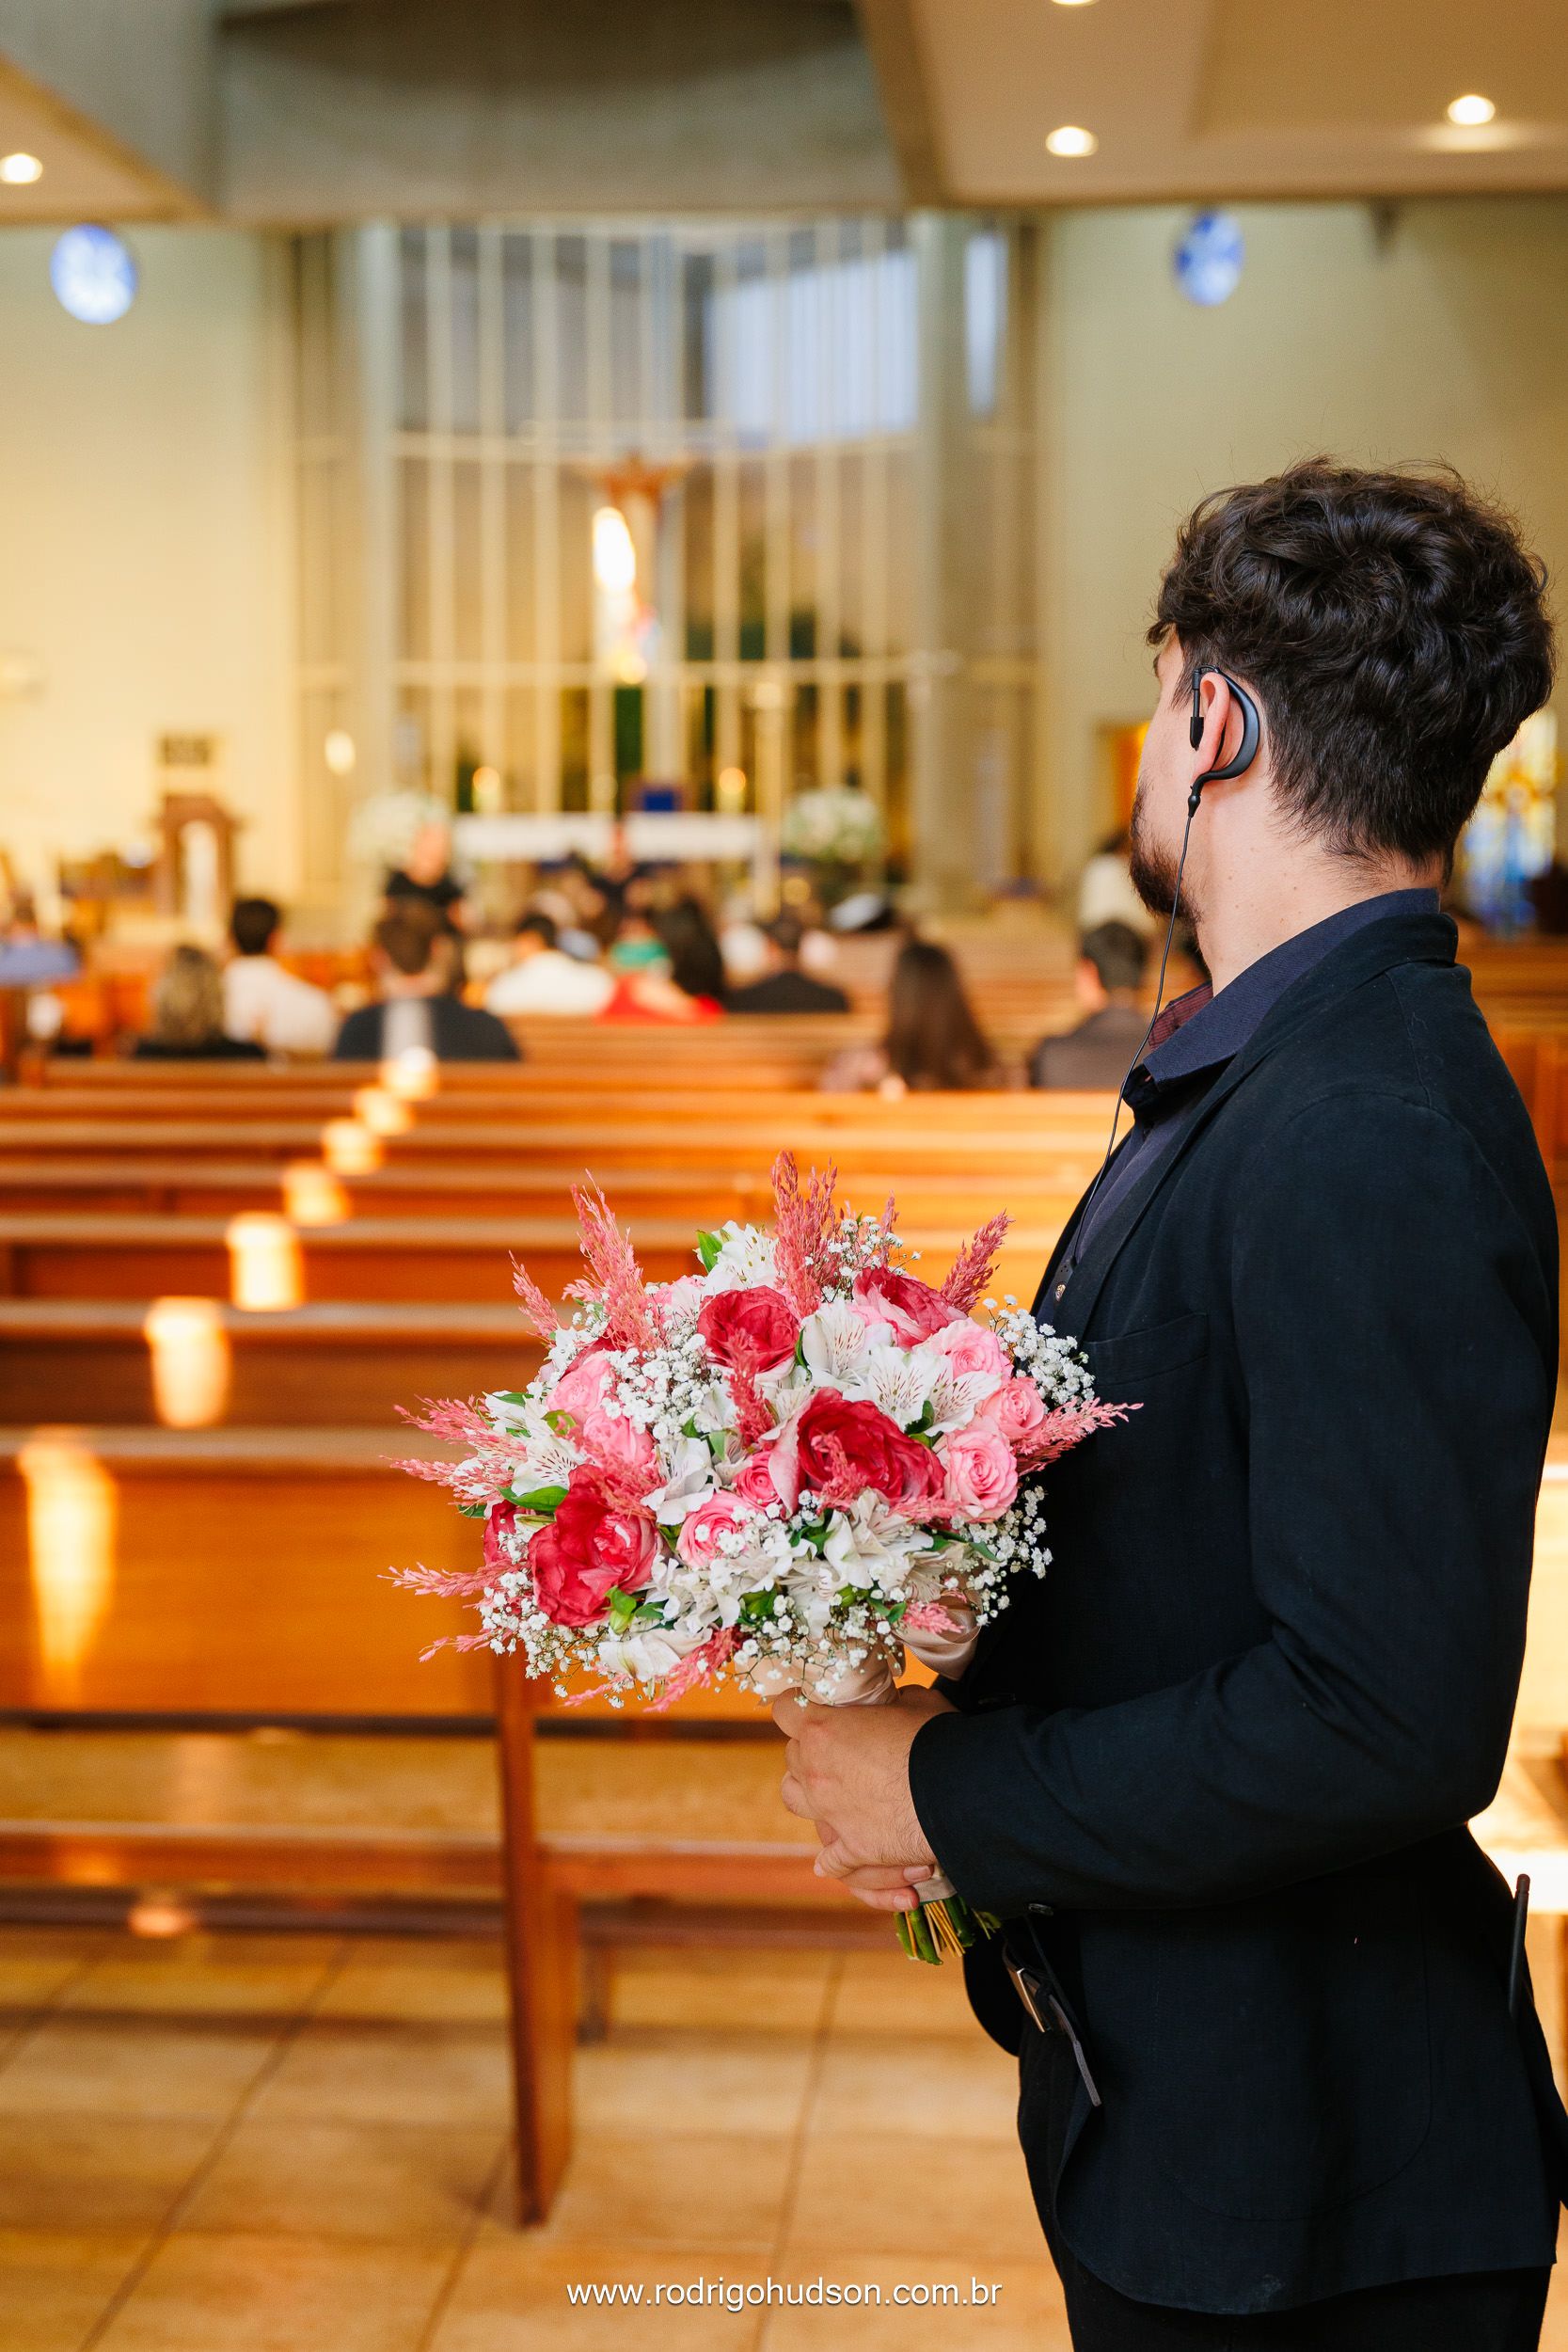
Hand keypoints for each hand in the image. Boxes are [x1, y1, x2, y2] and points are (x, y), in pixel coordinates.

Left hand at [773, 1683, 955, 1911]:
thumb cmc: (936, 1739)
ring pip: (794, 1798)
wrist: (958, 1793)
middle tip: (837, 1745)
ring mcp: (829, 1812)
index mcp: (823, 1729)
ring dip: (806, 1791)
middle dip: (809, 1747)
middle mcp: (815, 1771)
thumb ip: (896, 1700)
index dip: (796, 1705)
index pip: (784, 1709)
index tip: (809, 1704)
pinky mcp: (852, 1848)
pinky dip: (832, 1859)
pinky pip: (829, 1860)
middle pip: (792, 1753)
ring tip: (829, 1789)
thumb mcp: (918, 1701)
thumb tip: (898, 1701)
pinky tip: (839, 1854)